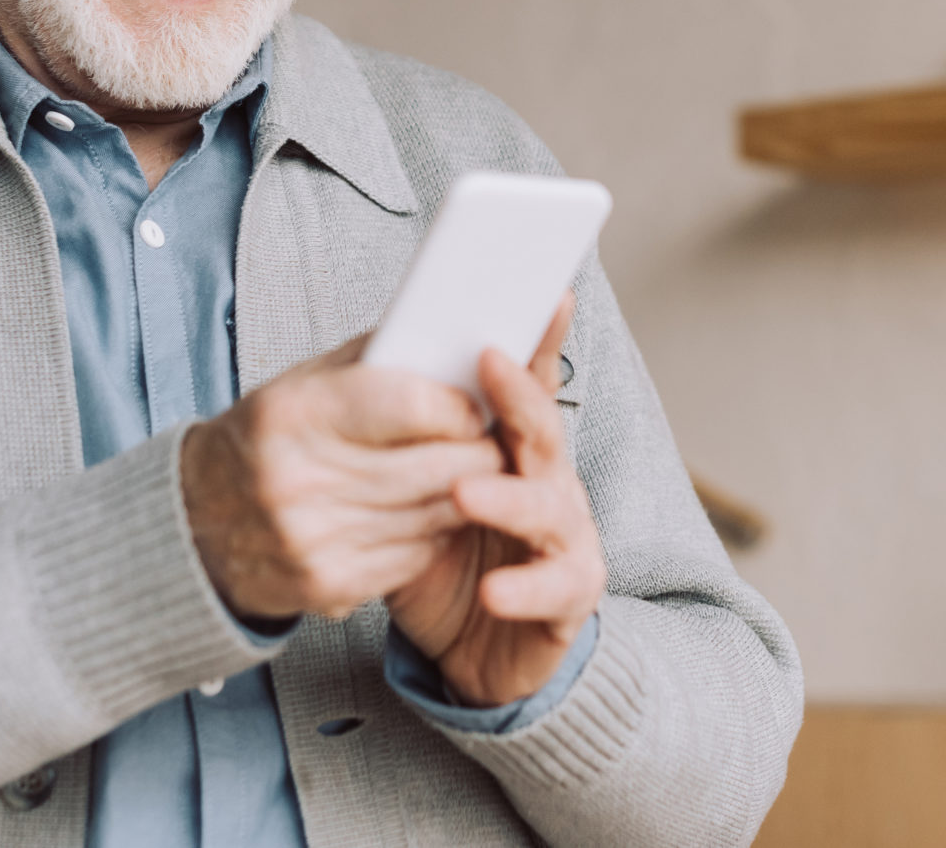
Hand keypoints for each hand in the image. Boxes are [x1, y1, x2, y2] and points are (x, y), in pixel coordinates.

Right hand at [181, 338, 504, 622]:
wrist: (199, 521)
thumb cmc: (266, 440)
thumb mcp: (304, 382)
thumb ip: (376, 361)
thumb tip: (453, 342)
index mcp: (293, 414)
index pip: (408, 405)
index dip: (457, 406)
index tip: (477, 404)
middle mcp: (298, 479)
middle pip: (433, 465)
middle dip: (479, 451)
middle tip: (493, 439)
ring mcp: (312, 539)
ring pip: (435, 513)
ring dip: (468, 494)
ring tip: (473, 473)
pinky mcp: (328, 585)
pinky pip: (416, 555)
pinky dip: (436, 533)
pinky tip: (431, 512)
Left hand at [385, 295, 607, 706]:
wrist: (473, 654)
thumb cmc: (443, 559)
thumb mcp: (413, 495)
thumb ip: (409, 439)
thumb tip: (377, 363)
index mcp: (512, 450)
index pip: (526, 385)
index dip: (538, 339)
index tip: (544, 292)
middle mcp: (549, 484)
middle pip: (543, 431)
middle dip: (519, 397)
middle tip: (489, 365)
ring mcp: (565, 539)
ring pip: (552, 508)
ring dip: (510, 498)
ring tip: (464, 493)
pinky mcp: (568, 598)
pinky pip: (555, 589)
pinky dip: (526, 587)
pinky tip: (493, 589)